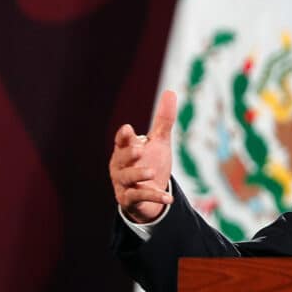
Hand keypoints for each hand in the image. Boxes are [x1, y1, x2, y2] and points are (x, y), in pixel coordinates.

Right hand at [109, 90, 175, 222]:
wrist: (150, 194)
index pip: (122, 141)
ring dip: (139, 174)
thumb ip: (163, 120)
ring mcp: (123, 184)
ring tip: (152, 172)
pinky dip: (153, 196)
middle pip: (121, 159)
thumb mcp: (160, 142)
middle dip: (128, 154)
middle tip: (139, 149)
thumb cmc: (151, 162)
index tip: (128, 129)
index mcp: (125, 150)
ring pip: (127, 178)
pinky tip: (167, 197)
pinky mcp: (130, 200)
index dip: (124, 136)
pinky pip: (140, 197)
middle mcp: (120, 166)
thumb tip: (170, 91)